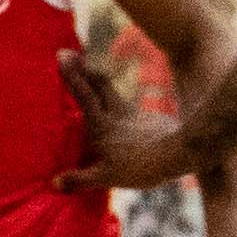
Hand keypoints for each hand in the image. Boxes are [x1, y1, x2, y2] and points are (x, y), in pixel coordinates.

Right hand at [57, 47, 196, 200]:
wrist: (183, 152)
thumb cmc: (142, 165)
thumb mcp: (108, 177)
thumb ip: (80, 179)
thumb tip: (53, 182)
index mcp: (101, 125)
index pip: (83, 95)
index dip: (72, 75)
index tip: (61, 54)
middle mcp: (117, 113)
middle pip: (98, 85)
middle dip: (82, 69)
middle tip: (68, 54)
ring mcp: (135, 115)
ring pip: (112, 93)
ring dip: (98, 80)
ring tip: (89, 73)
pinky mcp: (150, 121)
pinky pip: (126, 106)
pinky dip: (116, 101)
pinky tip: (119, 109)